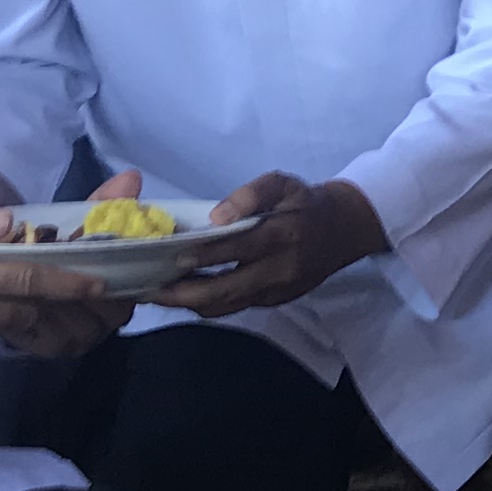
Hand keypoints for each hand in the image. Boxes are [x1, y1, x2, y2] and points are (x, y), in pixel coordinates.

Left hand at [165, 172, 386, 319]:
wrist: (344, 230)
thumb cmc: (304, 202)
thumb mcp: (283, 183)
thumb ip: (252, 193)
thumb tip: (217, 216)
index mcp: (282, 236)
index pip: (237, 250)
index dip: (203, 256)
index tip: (169, 257)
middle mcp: (279, 271)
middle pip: (226, 291)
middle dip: (184, 294)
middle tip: (148, 289)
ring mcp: (276, 291)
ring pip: (226, 307)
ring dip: (190, 304)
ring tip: (157, 294)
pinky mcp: (273, 302)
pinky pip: (234, 307)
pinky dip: (207, 302)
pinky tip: (184, 293)